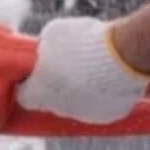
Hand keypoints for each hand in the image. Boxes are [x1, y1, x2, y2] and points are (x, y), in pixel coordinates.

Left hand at [17, 18, 149, 123]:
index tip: (34, 76)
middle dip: (55, 88)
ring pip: (76, 105)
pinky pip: (100, 106)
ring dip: (78, 93)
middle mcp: (59, 109)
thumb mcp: (52, 35)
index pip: (25, 96)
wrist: (124, 53)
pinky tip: (106, 80)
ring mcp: (85, 115)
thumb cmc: (84, 42)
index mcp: (39, 92)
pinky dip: (101, 96)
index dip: (29, 85)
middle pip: (51, 102)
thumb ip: (43, 48)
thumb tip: (43, 50)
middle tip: (66, 69)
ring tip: (90, 71)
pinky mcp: (109, 115)